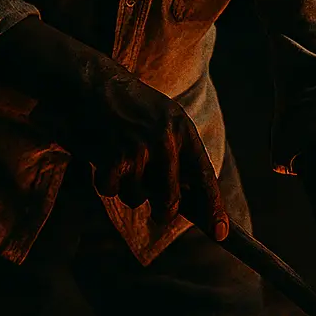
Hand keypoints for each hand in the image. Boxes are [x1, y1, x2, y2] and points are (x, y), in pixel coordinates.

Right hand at [55, 67, 229, 240]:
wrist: (93, 82)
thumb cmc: (132, 108)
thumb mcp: (166, 122)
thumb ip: (179, 157)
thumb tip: (190, 203)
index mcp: (184, 132)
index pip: (206, 178)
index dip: (214, 209)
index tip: (221, 233)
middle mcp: (167, 142)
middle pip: (171, 201)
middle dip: (163, 210)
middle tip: (157, 206)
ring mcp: (140, 149)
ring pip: (137, 198)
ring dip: (127, 188)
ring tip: (122, 159)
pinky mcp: (113, 156)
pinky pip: (111, 190)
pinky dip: (104, 181)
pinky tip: (103, 157)